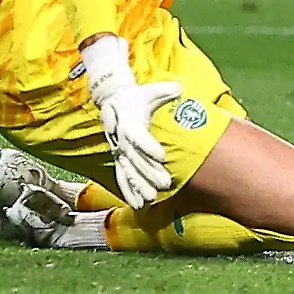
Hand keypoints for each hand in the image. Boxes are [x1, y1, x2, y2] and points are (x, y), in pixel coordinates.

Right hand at [84, 36, 181, 207]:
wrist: (114, 101)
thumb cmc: (136, 97)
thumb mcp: (150, 91)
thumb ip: (164, 91)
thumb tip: (179, 88)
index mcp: (129, 123)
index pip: (139, 137)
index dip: (149, 147)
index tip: (162, 156)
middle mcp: (122, 140)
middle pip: (135, 159)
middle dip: (150, 172)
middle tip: (165, 183)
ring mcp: (119, 151)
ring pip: (129, 172)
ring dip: (140, 186)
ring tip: (152, 199)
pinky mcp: (119, 159)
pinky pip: (123, 178)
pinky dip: (129, 192)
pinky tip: (138, 205)